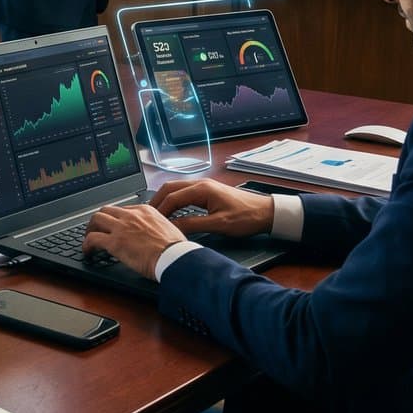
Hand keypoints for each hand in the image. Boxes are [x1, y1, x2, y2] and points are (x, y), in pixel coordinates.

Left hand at [83, 203, 187, 277]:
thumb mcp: (169, 229)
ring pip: (96, 219)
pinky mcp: (115, 242)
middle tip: (97, 229)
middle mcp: (131, 215)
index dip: (115, 218)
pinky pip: (92, 239)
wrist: (175, 258)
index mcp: (145, 211)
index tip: (113, 225)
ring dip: (90, 229)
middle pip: (106, 210)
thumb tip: (153, 235)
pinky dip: (86, 244)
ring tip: (89, 238)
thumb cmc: (177, 249)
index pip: (123, 209)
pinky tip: (87, 251)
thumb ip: (157, 227)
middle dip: (99, 219)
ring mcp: (121, 228)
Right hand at [150, 179, 273, 237]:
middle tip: (147, 216)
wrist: (265, 212)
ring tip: (156, 214)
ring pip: (176, 189)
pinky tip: (172, 211)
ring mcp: (204, 186)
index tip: (151, 222)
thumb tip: (172, 228)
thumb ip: (193, 225)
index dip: (159, 210)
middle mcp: (201, 183)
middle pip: (170, 188)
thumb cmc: (246, 217)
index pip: (172, 197)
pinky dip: (174, 200)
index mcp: (202, 189)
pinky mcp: (208, 191)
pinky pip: (184, 193)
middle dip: (157, 202)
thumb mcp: (218, 224)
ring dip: (165, 200)